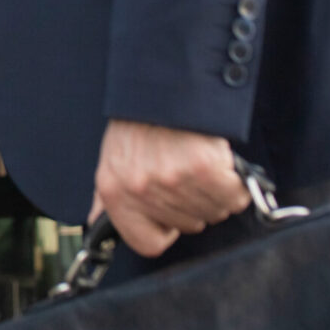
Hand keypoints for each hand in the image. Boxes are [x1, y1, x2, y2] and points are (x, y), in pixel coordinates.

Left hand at [90, 119, 248, 257]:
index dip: (165, 230)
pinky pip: (233, 196)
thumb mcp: (111, 159)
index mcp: (114, 191)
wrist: (161, 84)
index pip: (148, 244)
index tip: (170, 213)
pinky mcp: (203, 167)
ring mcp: (172, 179)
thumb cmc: (138, 123)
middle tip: (185, 173)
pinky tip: (219, 163)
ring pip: (213, 213)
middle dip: (192, 205)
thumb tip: (95, 224)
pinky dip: (235, 184)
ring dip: (215, 193)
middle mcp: (140, 189)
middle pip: (188, 226)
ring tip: (199, 164)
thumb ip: (106, 199)